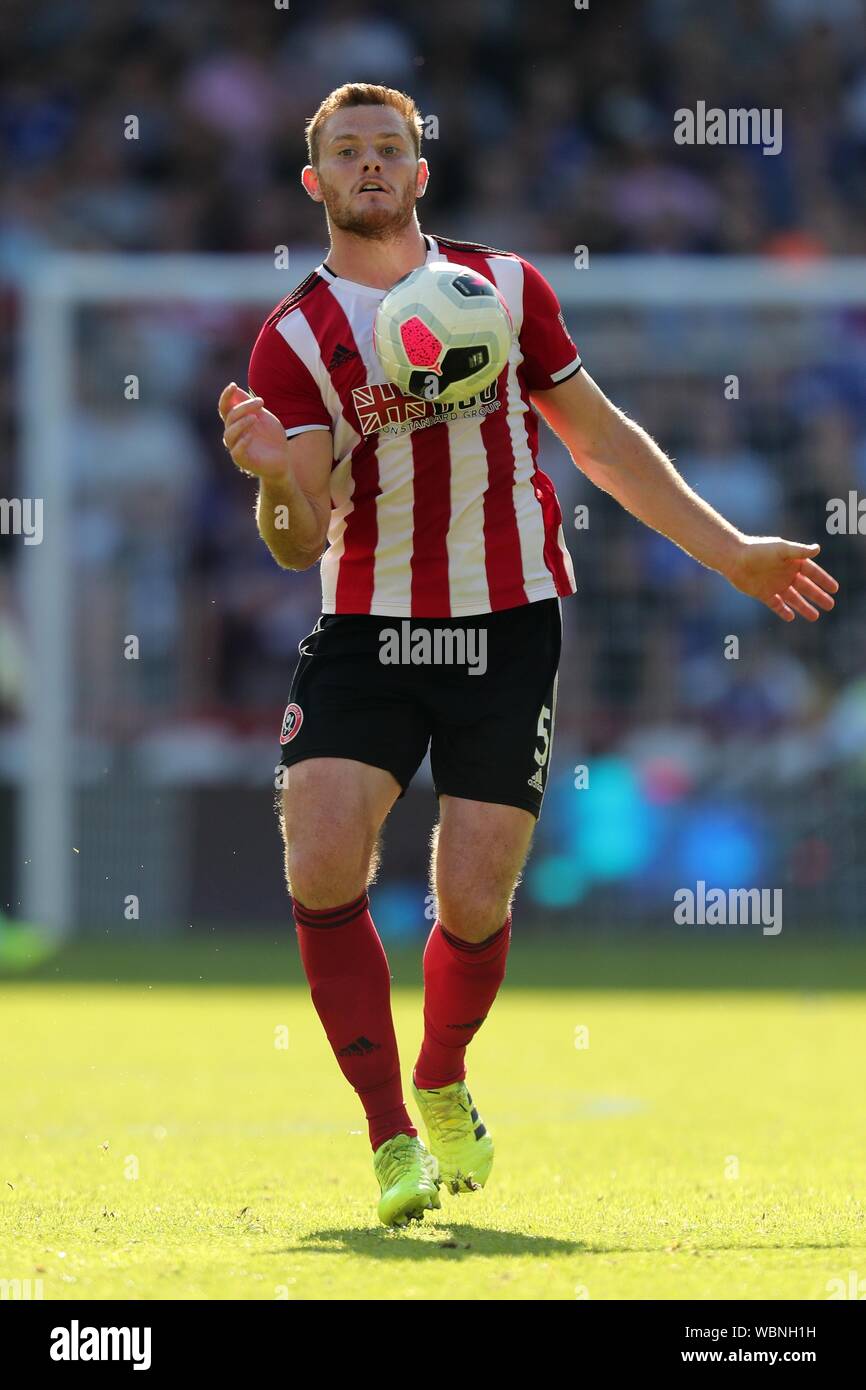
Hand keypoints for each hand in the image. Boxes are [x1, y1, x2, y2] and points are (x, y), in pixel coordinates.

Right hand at [218, 382, 292, 482]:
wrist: (283, 458)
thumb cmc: (271, 437)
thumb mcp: (263, 417)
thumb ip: (250, 405)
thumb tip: (235, 389)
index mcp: (236, 422)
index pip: (224, 407)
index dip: (226, 396)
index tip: (233, 385)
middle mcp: (233, 434)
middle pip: (230, 417)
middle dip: (244, 407)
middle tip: (261, 402)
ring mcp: (236, 447)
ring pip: (229, 434)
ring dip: (241, 424)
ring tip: (255, 418)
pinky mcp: (243, 460)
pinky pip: (236, 451)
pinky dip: (242, 443)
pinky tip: (250, 437)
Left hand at [724, 536, 838, 621]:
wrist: (735, 559)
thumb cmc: (758, 550)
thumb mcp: (781, 549)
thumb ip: (799, 551)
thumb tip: (818, 548)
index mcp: (791, 561)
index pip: (812, 572)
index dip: (823, 580)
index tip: (835, 589)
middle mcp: (785, 574)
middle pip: (805, 587)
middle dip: (818, 596)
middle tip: (830, 605)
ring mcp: (775, 585)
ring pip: (793, 598)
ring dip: (804, 607)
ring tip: (815, 616)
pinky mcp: (763, 594)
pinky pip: (776, 605)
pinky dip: (783, 611)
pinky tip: (791, 617)